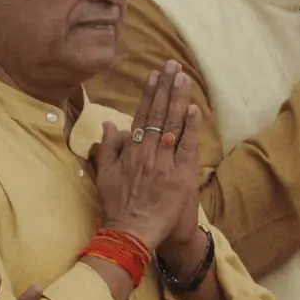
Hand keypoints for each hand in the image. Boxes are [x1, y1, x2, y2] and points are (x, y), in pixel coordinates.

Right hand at [92, 66, 202, 251]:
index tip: (155, 75)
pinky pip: (187, 146)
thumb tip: (110, 124)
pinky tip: (194, 109)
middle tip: (173, 65)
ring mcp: (164, 162)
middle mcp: (147, 152)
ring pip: (172, 125)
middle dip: (166, 87)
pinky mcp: (180, 175)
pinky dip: (191, 127)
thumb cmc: (119, 207)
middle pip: (158, 114)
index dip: (149, 94)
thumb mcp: (104, 176)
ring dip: (179, 99)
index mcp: (130, 151)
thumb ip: (107, 149)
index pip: (141, 116)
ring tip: (184, 78)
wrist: (133, 233)